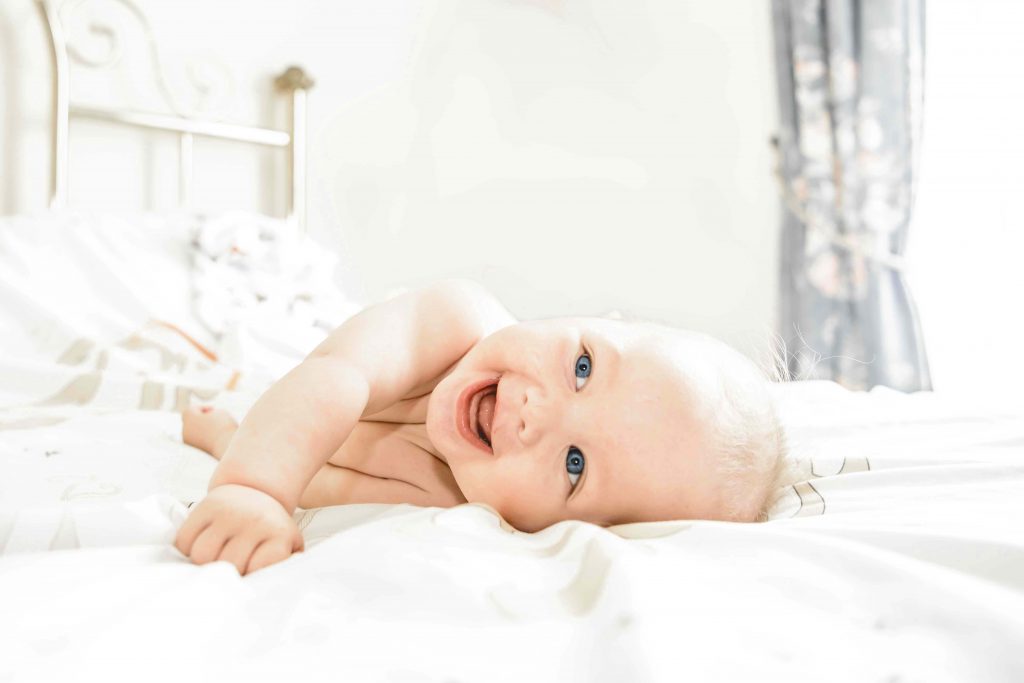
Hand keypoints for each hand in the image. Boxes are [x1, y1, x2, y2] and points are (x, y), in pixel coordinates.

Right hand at [174, 484, 303, 574]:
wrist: (257, 490)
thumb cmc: (270, 529)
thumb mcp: (289, 544)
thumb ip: (286, 566)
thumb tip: (273, 586)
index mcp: (278, 532)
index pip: (259, 567)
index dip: (252, 575)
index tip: (251, 573)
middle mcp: (254, 520)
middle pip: (228, 565)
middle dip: (227, 573)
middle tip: (229, 570)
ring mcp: (230, 512)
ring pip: (202, 555)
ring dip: (203, 564)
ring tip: (214, 559)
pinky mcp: (207, 506)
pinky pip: (184, 540)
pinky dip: (186, 550)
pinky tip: (199, 546)